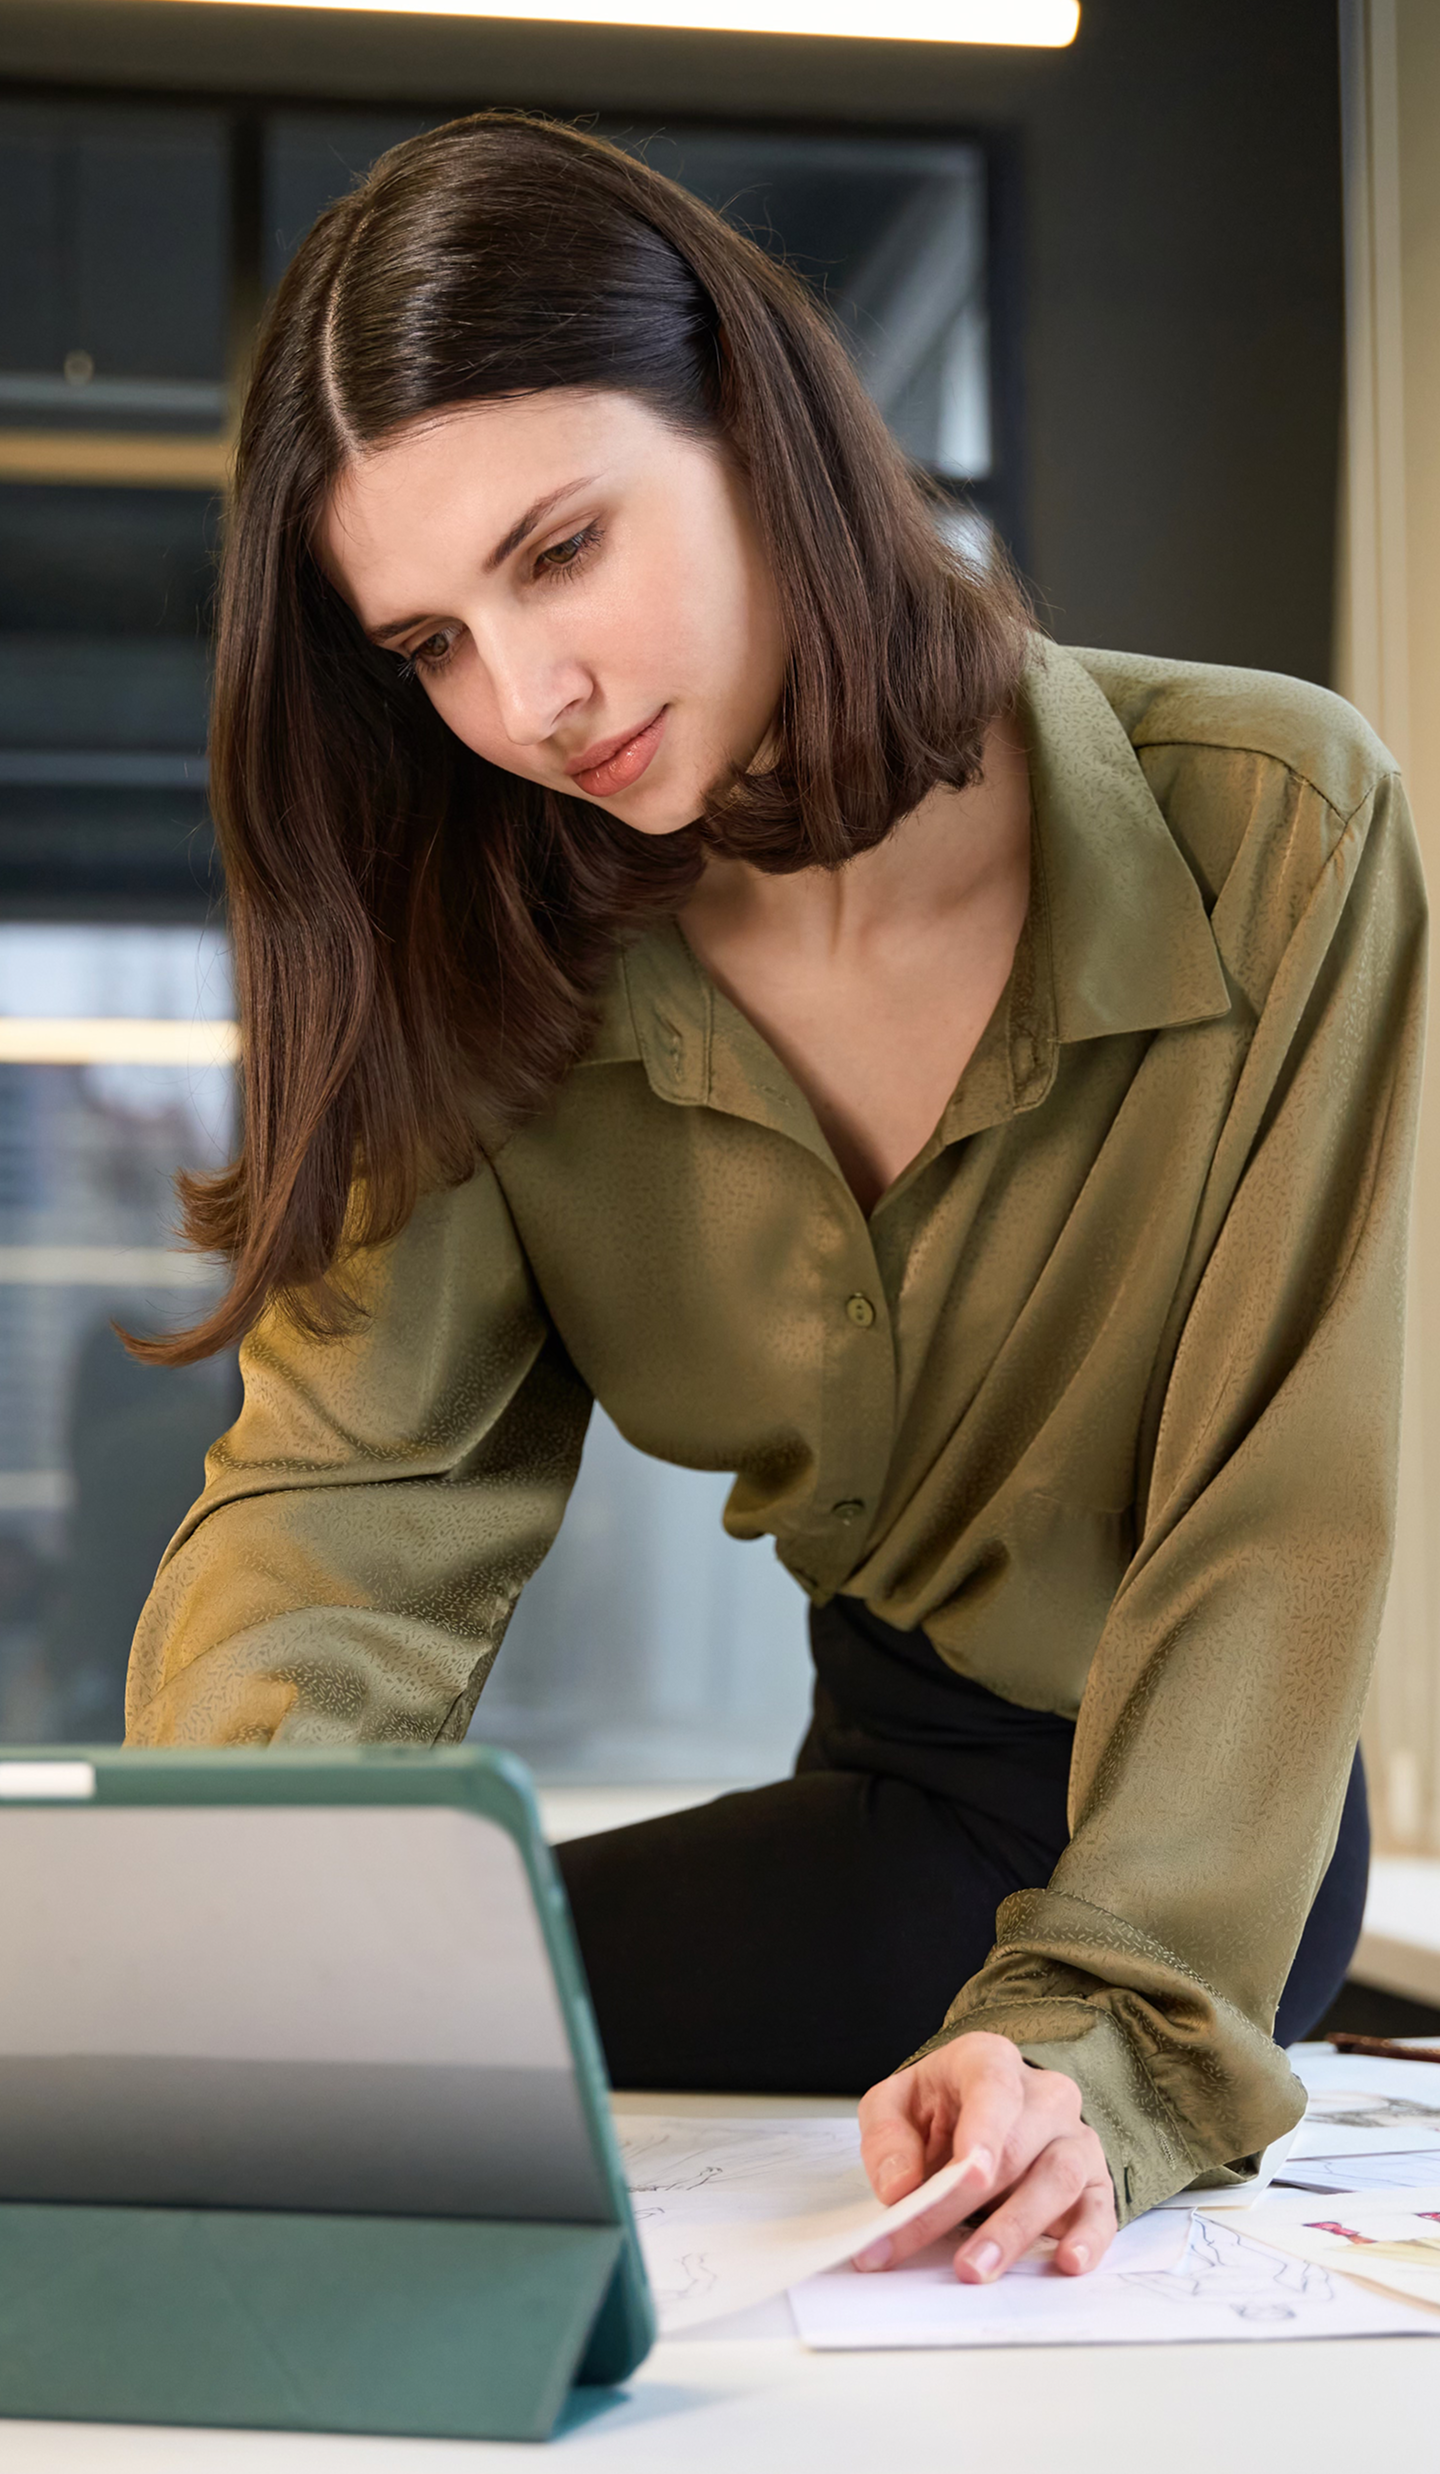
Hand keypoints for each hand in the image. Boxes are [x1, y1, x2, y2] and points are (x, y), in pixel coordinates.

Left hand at [854, 2031, 1116, 2281]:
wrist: (985, 2114)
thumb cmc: (941, 2108)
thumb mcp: (896, 2104)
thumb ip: (887, 2137)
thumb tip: (899, 2187)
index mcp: (990, 2062)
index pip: (993, 2085)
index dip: (984, 2129)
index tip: (968, 2172)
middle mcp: (1043, 2095)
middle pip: (1016, 2148)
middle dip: (966, 2205)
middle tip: (926, 2245)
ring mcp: (1074, 2137)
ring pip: (1059, 2180)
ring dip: (1017, 2230)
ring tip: (977, 2268)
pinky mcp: (1094, 2181)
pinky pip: (1100, 2209)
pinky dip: (1088, 2238)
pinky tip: (1067, 2262)